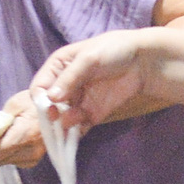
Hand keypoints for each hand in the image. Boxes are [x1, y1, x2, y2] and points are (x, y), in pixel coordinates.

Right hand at [30, 31, 151, 130]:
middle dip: (51, 115)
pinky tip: (78, 133)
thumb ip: (69, 78)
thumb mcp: (89, 59)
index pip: (40, 87)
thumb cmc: (113, 50)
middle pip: (49, 106)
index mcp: (58, 67)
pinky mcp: (92, 114)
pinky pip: (79, 127)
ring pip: (62, 119)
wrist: (144, 61)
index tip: (47, 107)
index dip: (41, 99)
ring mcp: (78, 101)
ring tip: (74, 120)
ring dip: (64, 124)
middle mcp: (64, 86)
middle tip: (57, 118)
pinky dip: (76, 134)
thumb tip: (51, 98)